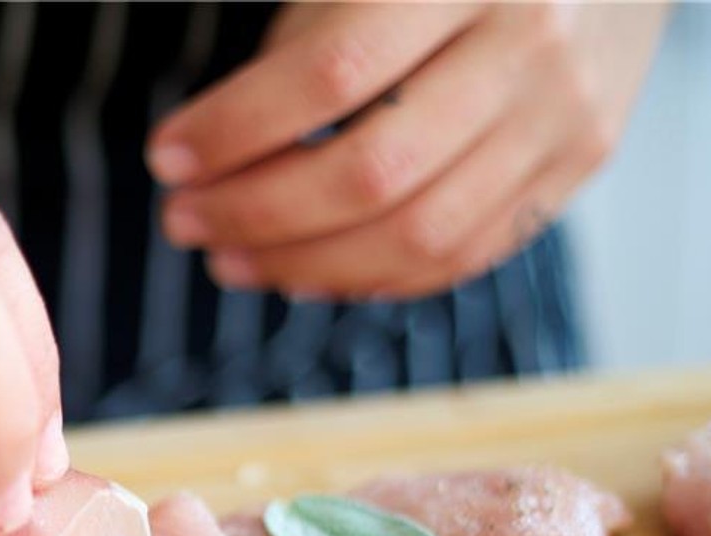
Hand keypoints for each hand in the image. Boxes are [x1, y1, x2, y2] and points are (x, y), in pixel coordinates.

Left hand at [147, 1, 668, 299]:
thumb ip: (303, 55)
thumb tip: (213, 160)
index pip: (332, 74)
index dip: (236, 128)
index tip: (167, 158)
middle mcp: (528, 49)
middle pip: (371, 173)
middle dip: (256, 212)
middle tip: (184, 221)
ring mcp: (562, 118)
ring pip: (415, 236)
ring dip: (302, 265)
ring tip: (229, 259)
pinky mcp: (574, 170)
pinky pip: (460, 257)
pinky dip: (370, 279)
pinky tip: (305, 275)